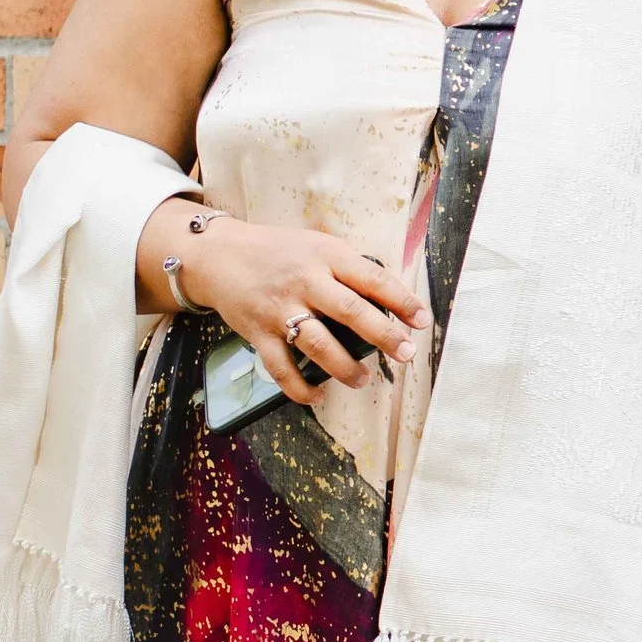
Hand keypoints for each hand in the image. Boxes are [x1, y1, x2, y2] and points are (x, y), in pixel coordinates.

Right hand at [181, 218, 425, 403]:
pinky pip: (281, 367)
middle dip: (384, 336)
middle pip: (351, 312)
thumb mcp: (319, 246)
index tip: (423, 321)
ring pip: (318, 344)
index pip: (373, 279)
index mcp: (327, 257)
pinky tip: (318, 395)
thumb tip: (391, 298)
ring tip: (362, 380)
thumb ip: (349, 269)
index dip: (403, 301)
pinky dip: (300, 387)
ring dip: (345, 367)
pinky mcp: (257, 333)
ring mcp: (280, 309)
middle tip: (405, 354)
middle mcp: (305, 282)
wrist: (219, 255)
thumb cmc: (279, 251)